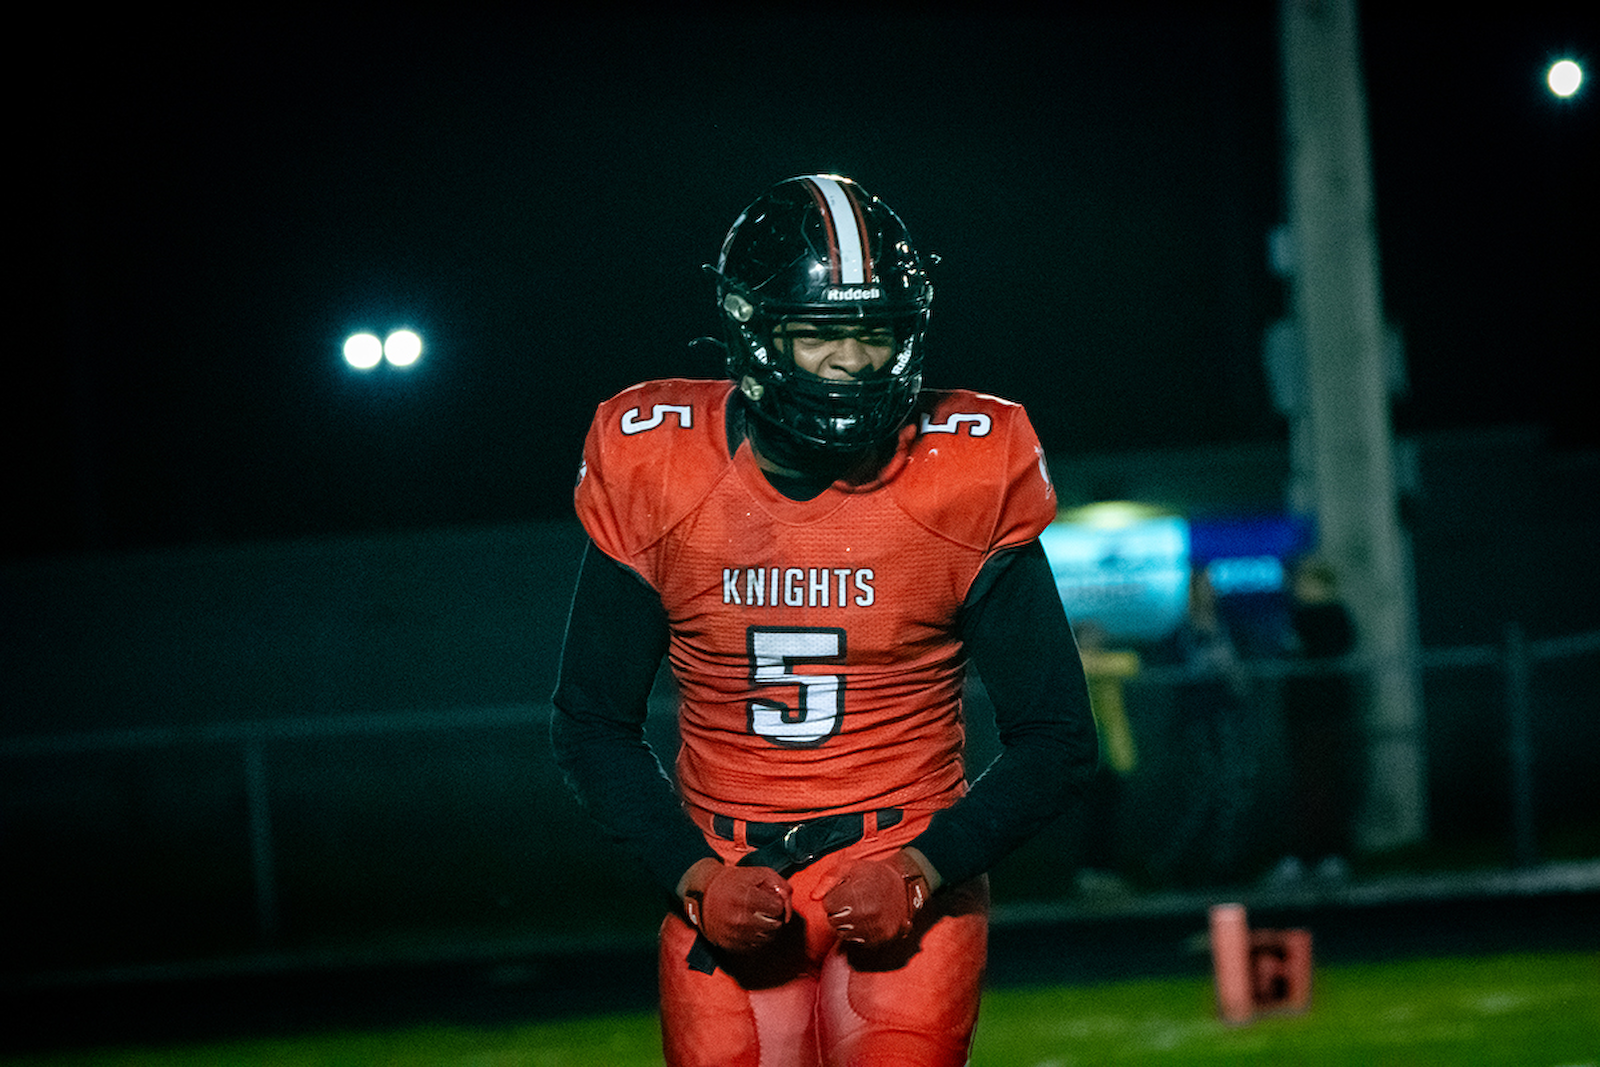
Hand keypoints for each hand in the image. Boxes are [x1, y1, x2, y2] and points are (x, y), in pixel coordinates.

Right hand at [679, 859, 792, 952]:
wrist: (702, 894)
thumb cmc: (732, 881)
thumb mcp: (756, 873)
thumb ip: (778, 882)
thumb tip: (788, 898)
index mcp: (746, 898)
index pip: (777, 908)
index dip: (776, 902)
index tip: (769, 899)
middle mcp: (739, 918)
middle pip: (774, 925)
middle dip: (774, 917)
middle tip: (765, 910)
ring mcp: (734, 934)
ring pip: (766, 938)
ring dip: (767, 929)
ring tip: (758, 918)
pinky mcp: (729, 945)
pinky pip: (754, 947)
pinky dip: (756, 938)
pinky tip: (750, 928)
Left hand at [815, 850, 932, 947]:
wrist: (904, 883)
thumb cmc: (873, 874)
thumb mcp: (848, 868)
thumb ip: (828, 880)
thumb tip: (814, 897)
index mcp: (855, 894)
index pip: (828, 905)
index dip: (833, 898)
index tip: (844, 893)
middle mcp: (865, 913)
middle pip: (834, 921)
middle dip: (838, 911)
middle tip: (852, 901)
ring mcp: (875, 928)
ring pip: (845, 933)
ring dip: (847, 924)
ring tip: (859, 910)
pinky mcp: (882, 938)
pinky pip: (859, 941)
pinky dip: (859, 932)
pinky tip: (867, 919)